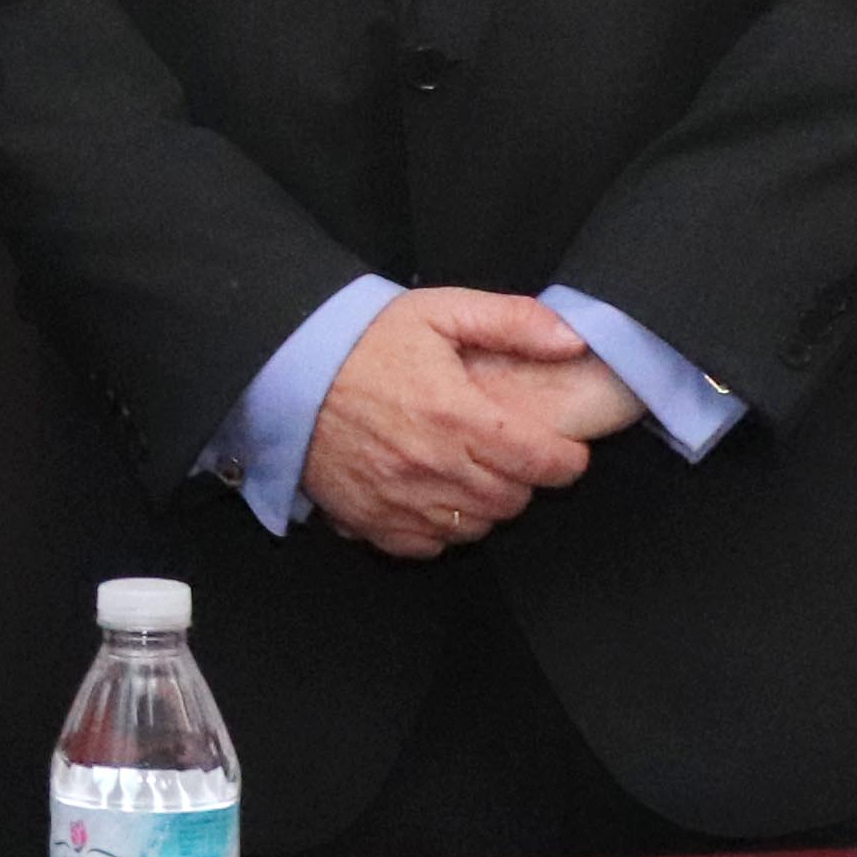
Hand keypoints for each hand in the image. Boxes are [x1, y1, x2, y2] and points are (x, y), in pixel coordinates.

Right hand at [296, 287, 639, 559]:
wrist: (284, 368)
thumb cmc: (363, 339)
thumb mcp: (439, 311)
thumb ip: (513, 322)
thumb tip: (572, 340)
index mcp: (456, 414)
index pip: (542, 461)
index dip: (566, 459)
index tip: (562, 449)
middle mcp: (432, 465)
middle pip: (512, 500)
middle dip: (523, 479)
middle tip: (509, 452)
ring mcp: (399, 498)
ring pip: (475, 527)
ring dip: (484, 505)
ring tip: (471, 472)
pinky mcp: (369, 518)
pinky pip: (428, 545)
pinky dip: (440, 528)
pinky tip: (433, 495)